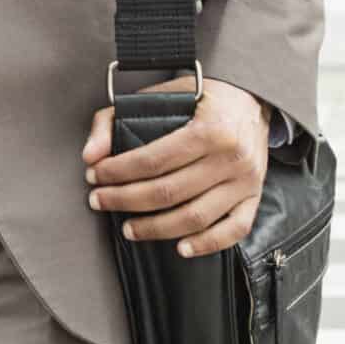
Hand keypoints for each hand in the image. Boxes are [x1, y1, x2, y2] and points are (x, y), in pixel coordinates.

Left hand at [80, 75, 271, 259]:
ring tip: (128, 228)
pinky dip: (206, 244)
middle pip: (168, 192)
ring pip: (195, 217)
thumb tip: (90, 155)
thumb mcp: (160, 94)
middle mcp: (230, 157)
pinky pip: (233, 231)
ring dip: (156, 229)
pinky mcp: (254, 196)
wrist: (252, 98)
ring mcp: (245, 180)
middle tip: (100, 201)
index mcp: (208, 128)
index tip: (94, 176)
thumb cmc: (202, 97)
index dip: (117, 173)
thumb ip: (115, 119)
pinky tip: (180, 248)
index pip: (153, 160)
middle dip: (125, 200)